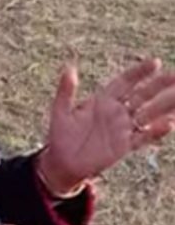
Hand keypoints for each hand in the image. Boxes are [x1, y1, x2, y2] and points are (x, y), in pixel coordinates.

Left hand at [39, 58, 174, 192]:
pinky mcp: (124, 146)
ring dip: (165, 106)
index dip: (139, 73)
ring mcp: (122, 128)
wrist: (61, 161)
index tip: (155, 62)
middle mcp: (116, 112)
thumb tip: (69, 67)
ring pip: (148, 114)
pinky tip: (168, 123)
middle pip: (142, 95)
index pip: (125, 82)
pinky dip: (155, 131)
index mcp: (102, 100)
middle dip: (160, 85)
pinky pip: (142, 137)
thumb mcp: (60, 109)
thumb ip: (66, 90)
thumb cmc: (60, 134)